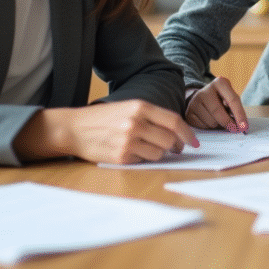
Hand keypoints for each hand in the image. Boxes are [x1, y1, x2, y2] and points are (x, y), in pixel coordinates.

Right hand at [15, 99, 198, 164]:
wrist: (74, 129)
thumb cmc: (103, 119)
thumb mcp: (127, 108)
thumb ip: (150, 117)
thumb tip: (176, 133)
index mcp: (140, 107)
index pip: (174, 121)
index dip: (188, 133)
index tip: (194, 142)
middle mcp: (136, 123)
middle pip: (169, 140)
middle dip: (174, 146)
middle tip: (173, 148)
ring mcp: (128, 140)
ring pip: (158, 153)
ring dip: (157, 153)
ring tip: (143, 147)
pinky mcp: (121, 156)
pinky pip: (143, 161)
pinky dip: (142, 159)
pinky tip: (130, 152)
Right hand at [185, 77, 247, 131]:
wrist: (201, 98)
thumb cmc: (220, 99)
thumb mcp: (229, 98)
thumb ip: (235, 108)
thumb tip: (241, 126)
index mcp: (220, 83)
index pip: (233, 100)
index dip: (240, 115)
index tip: (244, 127)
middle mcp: (205, 90)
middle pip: (219, 112)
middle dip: (228, 123)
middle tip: (234, 129)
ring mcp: (194, 101)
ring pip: (211, 121)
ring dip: (218, 126)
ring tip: (218, 120)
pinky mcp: (188, 113)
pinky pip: (202, 126)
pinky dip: (208, 128)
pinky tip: (209, 121)